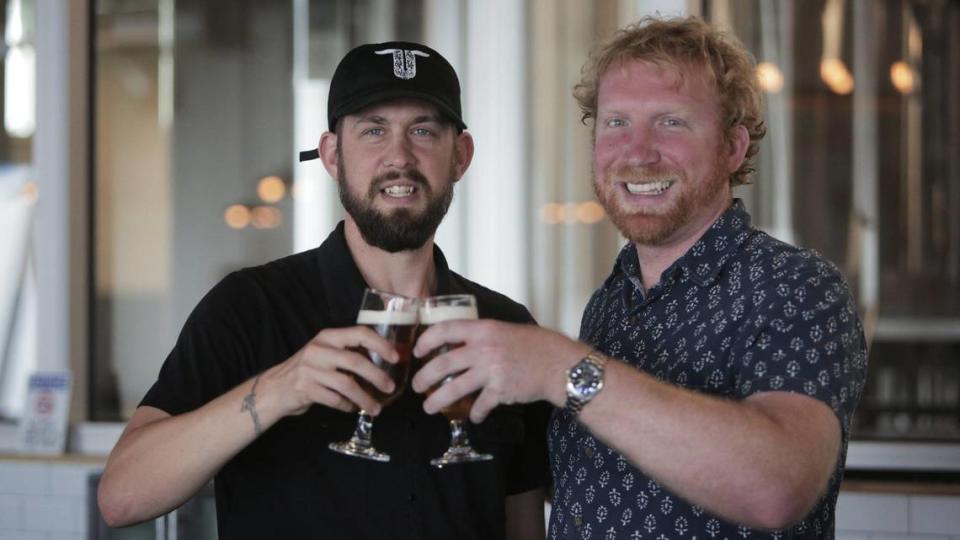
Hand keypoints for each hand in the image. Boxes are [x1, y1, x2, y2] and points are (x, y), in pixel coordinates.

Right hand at [260, 326, 399, 417]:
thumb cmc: (308, 370)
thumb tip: (383, 361)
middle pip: (355, 361)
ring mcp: (310, 369)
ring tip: (376, 408)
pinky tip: (353, 409)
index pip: (359, 333)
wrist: (275, 389)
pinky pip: (335, 399)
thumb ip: (348, 353)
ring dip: (365, 398)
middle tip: (390, 387)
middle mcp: (319, 349)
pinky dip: (347, 406)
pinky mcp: (305, 388)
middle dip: (377, 376)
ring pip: (347, 384)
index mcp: (328, 337)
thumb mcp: (326, 353)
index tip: (395, 357)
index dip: (380, 344)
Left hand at [411, 320, 590, 421]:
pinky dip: (475, 414)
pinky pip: (480, 406)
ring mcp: (491, 371)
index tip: (418, 351)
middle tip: (417, 386)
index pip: (445, 330)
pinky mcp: (500, 391)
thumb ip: (482, 336)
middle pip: (443, 363)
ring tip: (429, 407)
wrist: (559, 364)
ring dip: (438, 400)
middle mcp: (483, 349)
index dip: (427, 340)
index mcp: (483, 329)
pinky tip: (474, 417)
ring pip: (454, 388)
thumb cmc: (535, 345)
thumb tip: (458, 345)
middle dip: (424, 377)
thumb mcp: (504, 330)